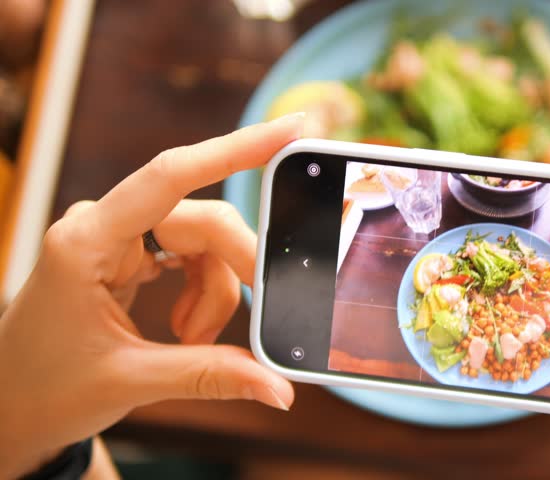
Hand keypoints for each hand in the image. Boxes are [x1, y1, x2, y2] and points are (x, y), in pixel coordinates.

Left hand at [0, 114, 303, 477]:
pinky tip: (185, 330)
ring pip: (204, 243)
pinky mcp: (128, 252)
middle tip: (258, 315)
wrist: (8, 407)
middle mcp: (103, 226)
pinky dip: (203, 293)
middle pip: (204, 222)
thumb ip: (210, 376)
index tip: (289, 132)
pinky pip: (191, 257)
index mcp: (86, 242)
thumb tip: (279, 388)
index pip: (171, 176)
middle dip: (234, 272)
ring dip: (215, 294)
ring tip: (191, 340)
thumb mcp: (130, 383)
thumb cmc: (44, 390)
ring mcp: (116, 237)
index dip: (235, 149)